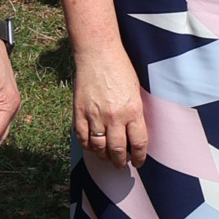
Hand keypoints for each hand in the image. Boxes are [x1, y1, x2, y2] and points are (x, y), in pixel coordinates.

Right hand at [73, 45, 148, 168]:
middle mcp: (115, 117)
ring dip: (104, 157)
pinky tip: (93, 146)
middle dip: (120, 162)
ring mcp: (95, 116)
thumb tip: (134, 134)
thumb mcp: (136, 91)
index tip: (138, 162)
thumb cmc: (121, 69)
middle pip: (117, 151)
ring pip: (99, 148)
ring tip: (107, 158)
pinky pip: (82, 138)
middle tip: (121, 164)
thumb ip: (136, 113)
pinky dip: (88, 146)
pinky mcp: (80, 113)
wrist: (98, 54)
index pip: (138, 144)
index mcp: (133, 111)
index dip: (139, 158)